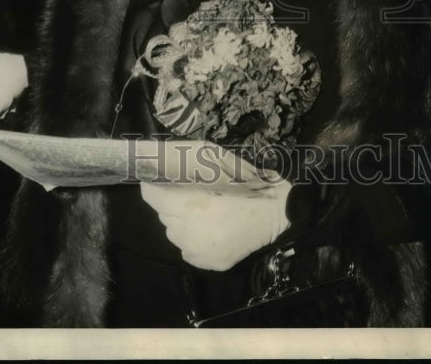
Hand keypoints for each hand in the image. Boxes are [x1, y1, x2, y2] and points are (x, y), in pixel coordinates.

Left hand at [140, 177, 291, 271]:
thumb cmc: (248, 186)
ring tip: (202, 213)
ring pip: (174, 233)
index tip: (157, 180)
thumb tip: (164, 167)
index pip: (153, 196)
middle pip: (163, 215)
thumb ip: (190, 169)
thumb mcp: (220, 167)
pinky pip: (187, 250)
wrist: (277, 214)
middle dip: (171, 204)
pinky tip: (210, 230)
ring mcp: (198, 251)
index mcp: (193, 205)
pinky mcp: (208, 263)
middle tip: (189, 196)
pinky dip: (193, 240)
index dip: (153, 186)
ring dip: (181, 222)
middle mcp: (190, 231)